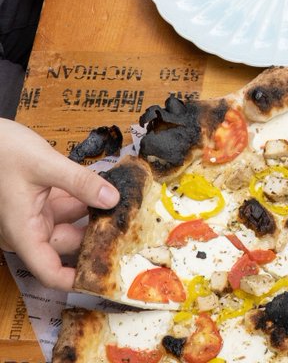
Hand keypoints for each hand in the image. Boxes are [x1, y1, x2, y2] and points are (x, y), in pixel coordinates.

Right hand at [0, 119, 117, 288]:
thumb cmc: (2, 152)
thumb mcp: (44, 164)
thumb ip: (80, 182)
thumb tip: (113, 199)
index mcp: (22, 232)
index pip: (49, 272)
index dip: (76, 280)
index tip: (105, 277)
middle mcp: (27, 229)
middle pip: (66, 246)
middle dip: (95, 241)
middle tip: (130, 233)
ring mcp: (33, 215)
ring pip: (69, 225)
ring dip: (94, 218)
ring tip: (126, 210)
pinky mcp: (39, 201)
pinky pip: (66, 207)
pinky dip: (85, 201)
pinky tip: (108, 192)